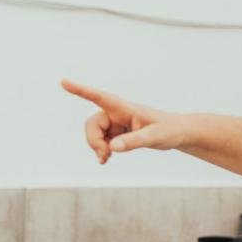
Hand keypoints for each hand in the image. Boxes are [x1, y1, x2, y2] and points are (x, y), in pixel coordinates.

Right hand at [61, 80, 182, 163]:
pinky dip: (101, 150)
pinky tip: (105, 159)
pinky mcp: (118, 132)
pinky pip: (101, 140)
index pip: (100, 97)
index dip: (81, 90)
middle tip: (105, 156)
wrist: (177, 133)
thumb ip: (134, 142)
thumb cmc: (169, 130)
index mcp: (125, 108)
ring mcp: (116, 123)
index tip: (64, 82)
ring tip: (106, 158)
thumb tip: (112, 148)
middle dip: (94, 140)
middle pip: (93, 123)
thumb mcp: (155, 137)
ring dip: (97, 147)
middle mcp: (117, 113)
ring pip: (95, 133)